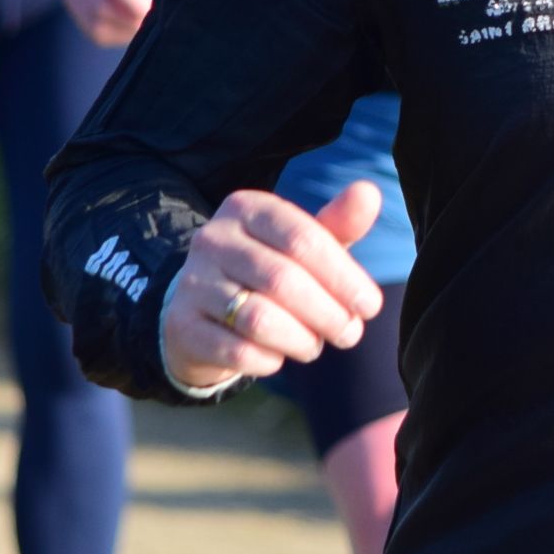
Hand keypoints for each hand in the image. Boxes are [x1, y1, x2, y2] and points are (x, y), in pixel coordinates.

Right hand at [62, 0, 171, 44]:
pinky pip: (92, 29)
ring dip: (125, 29)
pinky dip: (116, 35)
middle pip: (100, 2)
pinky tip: (135, 29)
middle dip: (131, 18)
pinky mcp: (74, 2)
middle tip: (158, 24)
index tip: (154, 10)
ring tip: (149, 28)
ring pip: (94, 20)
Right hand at [160, 182, 383, 391]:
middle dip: (328, 313)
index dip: (344, 277)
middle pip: (283, 279)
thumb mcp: (302, 244)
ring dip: (301, 339)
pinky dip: (269, 360)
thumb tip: (370, 193)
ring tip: (315, 345)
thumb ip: (337, 224)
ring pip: (259, 318)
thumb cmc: (266, 271)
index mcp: (246, 208)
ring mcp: (193, 282)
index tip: (371, 306)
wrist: (201, 310)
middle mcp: (213, 238)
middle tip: (350, 333)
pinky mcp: (182, 325)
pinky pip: (236, 350)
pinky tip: (280, 358)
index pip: (303, 238)